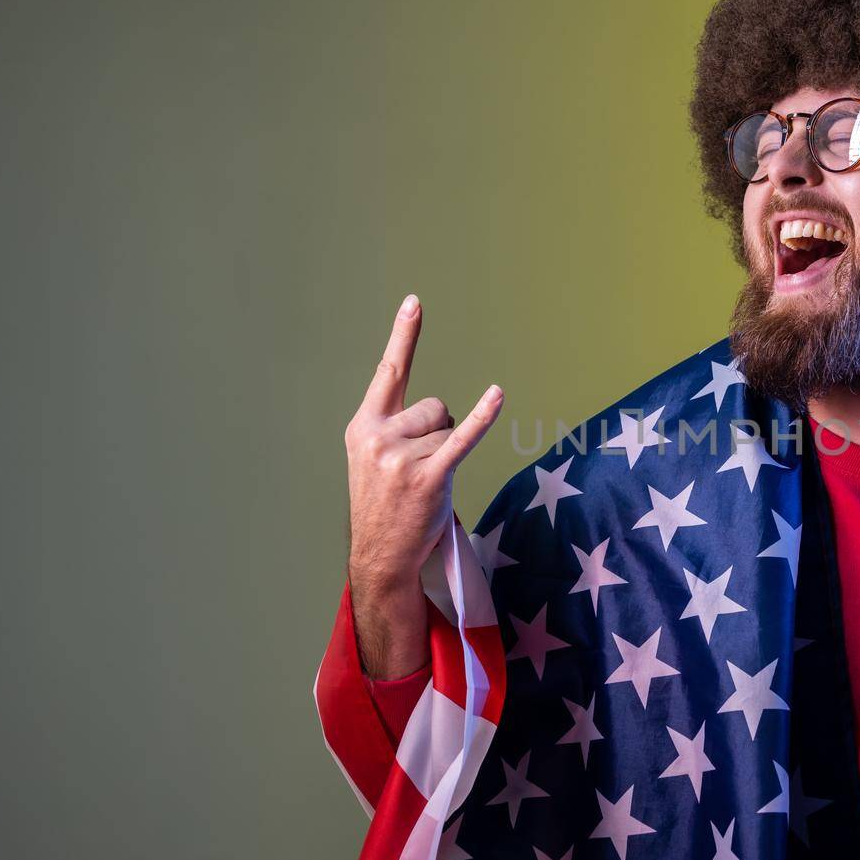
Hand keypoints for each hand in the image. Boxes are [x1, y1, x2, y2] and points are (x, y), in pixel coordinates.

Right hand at [344, 294, 502, 678]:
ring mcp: (402, 458)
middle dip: (436, 434)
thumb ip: (397, 427)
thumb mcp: (375, 460)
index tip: (415, 302)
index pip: (389, 373)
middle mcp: (378, 437)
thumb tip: (444, 412)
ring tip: (425, 485)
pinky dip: (482, 417)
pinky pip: (462, 438)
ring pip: (447, 429)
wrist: (380, 556)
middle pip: (434, 406)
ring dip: (445, 455)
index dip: (405, 336)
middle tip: (417, 471)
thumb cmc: (386, 505)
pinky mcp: (429, 478)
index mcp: (363, 427)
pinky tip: (497, 395)